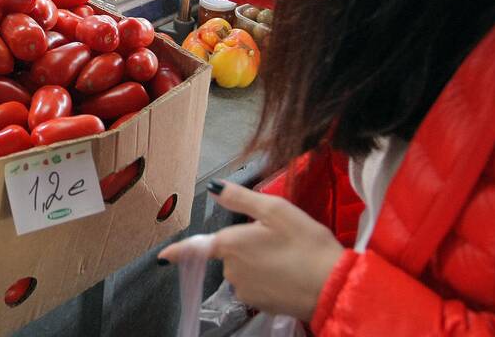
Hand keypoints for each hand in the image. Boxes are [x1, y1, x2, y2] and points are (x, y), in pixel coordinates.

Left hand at [159, 181, 343, 321]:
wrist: (331, 286)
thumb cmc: (305, 243)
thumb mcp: (275, 210)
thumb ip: (240, 198)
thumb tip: (213, 188)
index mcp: (230, 244)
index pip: (197, 247)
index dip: (178, 251)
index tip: (162, 256)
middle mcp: (231, 270)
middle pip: (230, 253)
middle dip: (247, 245)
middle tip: (278, 239)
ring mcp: (244, 290)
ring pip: (244, 270)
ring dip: (259, 263)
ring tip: (287, 257)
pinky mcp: (260, 305)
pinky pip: (257, 287)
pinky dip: (268, 280)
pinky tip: (288, 274)